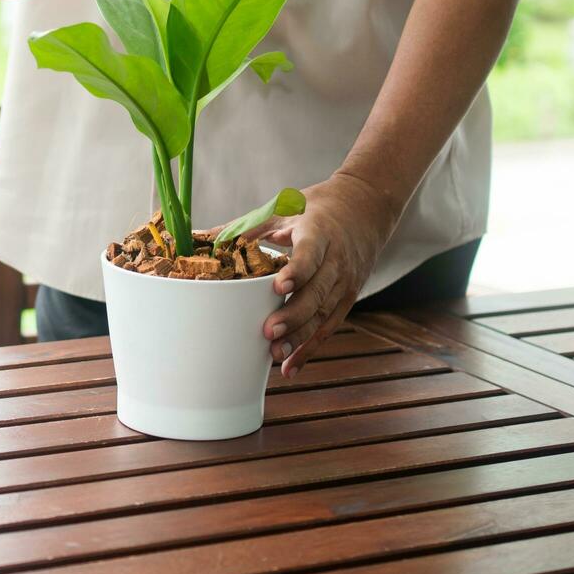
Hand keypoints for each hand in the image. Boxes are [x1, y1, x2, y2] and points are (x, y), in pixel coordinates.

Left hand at [258, 171, 402, 377]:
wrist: (368, 206)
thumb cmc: (319, 207)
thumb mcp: (285, 209)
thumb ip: (248, 227)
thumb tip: (205, 237)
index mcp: (320, 233)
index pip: (310, 255)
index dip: (297, 272)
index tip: (277, 288)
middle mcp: (337, 261)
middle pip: (317, 293)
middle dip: (293, 315)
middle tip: (267, 332)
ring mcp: (345, 282)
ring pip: (324, 315)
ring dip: (300, 337)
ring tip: (275, 354)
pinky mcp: (348, 297)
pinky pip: (329, 327)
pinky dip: (310, 348)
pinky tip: (291, 367)